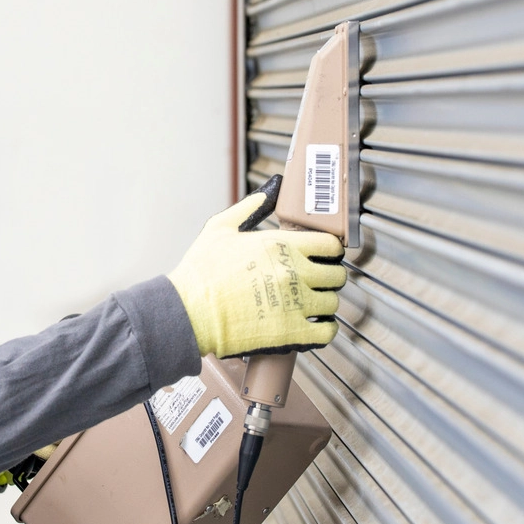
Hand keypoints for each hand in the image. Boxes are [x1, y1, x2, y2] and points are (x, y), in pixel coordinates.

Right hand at [167, 179, 345, 358]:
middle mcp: (293, 272)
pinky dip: (325, 329)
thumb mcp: (220, 227)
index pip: (330, 244)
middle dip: (329, 276)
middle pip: (336, 274)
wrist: (187, 312)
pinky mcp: (291, 332)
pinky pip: (326, 331)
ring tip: (311, 303)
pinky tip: (315, 326)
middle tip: (317, 280)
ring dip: (324, 302)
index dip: (330, 250)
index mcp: (281, 245)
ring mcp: (295, 304)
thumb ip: (250, 207)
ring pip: (332, 302)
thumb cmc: (200, 272)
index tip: (324, 255)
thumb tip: (270, 191)